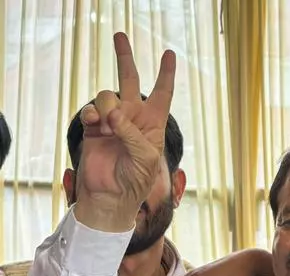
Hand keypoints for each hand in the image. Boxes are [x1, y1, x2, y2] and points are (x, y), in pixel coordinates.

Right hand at [74, 32, 175, 231]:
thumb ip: (132, 133)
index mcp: (153, 123)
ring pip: (108, 95)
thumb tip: (114, 112)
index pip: (162, 93)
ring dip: (107, 106)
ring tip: (108, 126)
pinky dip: (92, 113)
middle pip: (130, 80)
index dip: (166, 74)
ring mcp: (113, 121)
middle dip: (125, 57)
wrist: (111, 196)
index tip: (169, 54)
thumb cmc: (136, 180)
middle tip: (119, 36)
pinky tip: (96, 124)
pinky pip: (91, 109)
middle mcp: (133, 117)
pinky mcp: (94, 127)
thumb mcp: (145, 157)